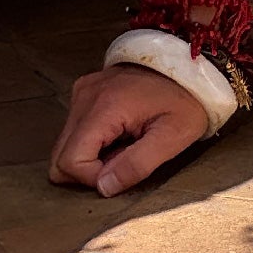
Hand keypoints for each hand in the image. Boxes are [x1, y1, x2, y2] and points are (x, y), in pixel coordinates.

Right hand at [48, 64, 209, 196]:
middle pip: (60, 156)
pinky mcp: (86, 89)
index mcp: (105, 106)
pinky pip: (75, 129)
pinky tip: (121, 130)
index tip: (123, 170)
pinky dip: (93, 140)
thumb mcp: (173, 137)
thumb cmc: (189, 99)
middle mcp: (86, 95)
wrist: (192, 65)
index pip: (69, 162)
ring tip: (126, 142)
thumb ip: (137, 165)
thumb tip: (103, 188)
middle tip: (125, 157)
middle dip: (90, 169)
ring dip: (92, 155)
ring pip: (65, 145)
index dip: (92, 178)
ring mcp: (83, 90)